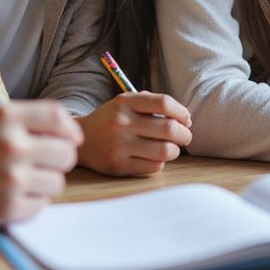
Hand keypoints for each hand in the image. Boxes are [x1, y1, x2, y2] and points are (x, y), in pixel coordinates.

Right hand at [0, 100, 82, 229]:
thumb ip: (23, 120)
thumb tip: (68, 132)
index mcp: (5, 116)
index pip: (58, 117)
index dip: (69, 128)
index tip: (70, 138)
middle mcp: (12, 145)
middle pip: (67, 152)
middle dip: (59, 158)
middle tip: (43, 162)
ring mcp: (12, 179)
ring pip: (57, 181)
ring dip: (45, 181)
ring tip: (22, 179)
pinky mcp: (8, 208)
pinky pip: (42, 204)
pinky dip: (32, 202)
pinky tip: (11, 195)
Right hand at [76, 92, 192, 176]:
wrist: (83, 140)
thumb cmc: (113, 119)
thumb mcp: (126, 102)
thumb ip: (153, 104)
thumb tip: (185, 119)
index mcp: (126, 102)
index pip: (164, 103)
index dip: (182, 112)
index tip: (186, 119)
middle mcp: (122, 122)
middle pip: (169, 129)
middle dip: (185, 134)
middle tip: (185, 136)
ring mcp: (120, 146)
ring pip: (165, 151)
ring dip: (175, 150)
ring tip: (171, 148)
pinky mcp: (119, 166)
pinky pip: (153, 167)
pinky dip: (160, 163)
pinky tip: (154, 157)